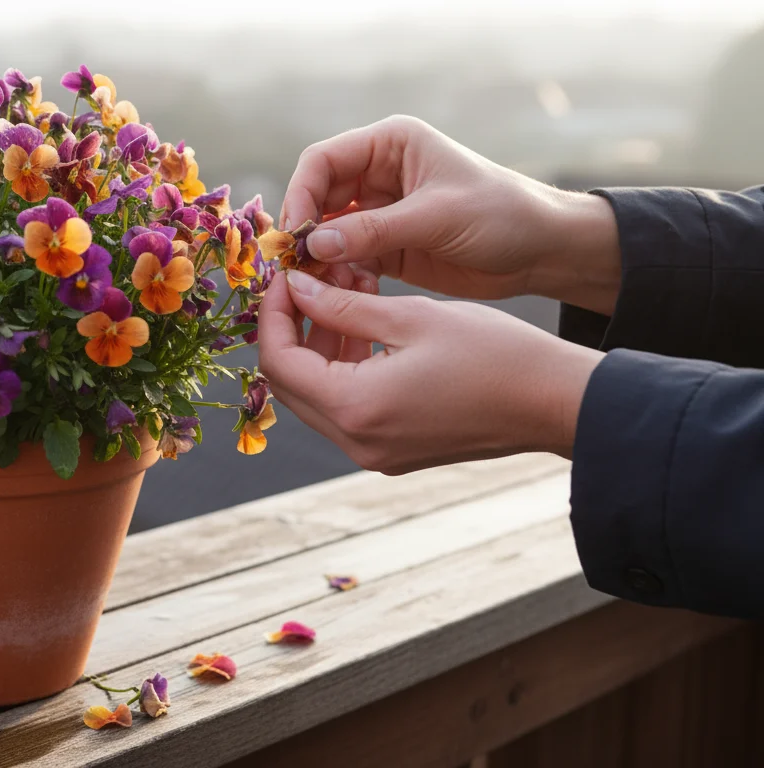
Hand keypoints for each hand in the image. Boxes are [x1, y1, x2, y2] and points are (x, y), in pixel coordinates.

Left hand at [258, 270, 603, 474]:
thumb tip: (296, 289)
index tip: (286, 275)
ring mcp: (374, 452)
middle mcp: (356, 441)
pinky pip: (349, 408)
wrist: (556, 403)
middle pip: (291, 383)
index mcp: (355, 408)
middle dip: (293, 328)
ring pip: (318, 395)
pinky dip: (346, 368)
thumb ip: (342, 307)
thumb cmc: (494, 353)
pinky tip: (368, 325)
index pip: (279, 361)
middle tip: (312, 281)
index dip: (273, 313)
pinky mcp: (394, 451)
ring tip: (348, 292)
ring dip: (321, 345)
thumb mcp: (410, 317)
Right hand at [281, 115, 620, 314]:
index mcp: (390, 145)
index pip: (323, 161)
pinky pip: (344, 260)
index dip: (302, 193)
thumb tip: (316, 244)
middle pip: (317, 197)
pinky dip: (336, 276)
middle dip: (304, 231)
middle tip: (293, 266)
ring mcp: (378, 213)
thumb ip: (375, 230)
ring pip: (326, 232)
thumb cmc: (501, 214)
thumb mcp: (437, 217)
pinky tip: (338, 294)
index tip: (296, 233)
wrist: (542, 252)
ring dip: (317, 258)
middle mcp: (377, 174)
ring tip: (312, 286)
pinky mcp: (384, 248)